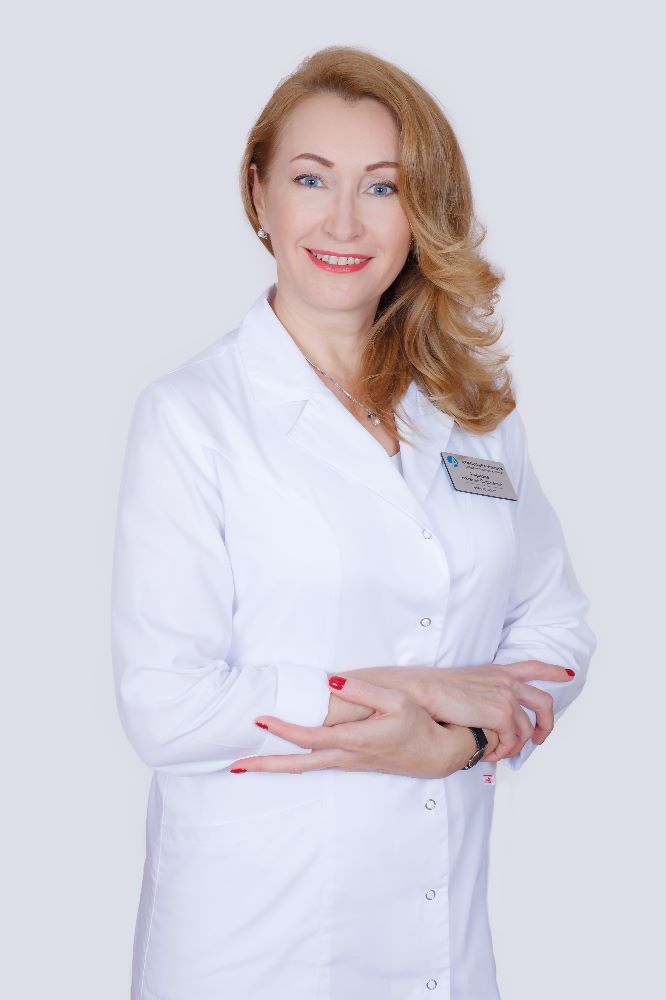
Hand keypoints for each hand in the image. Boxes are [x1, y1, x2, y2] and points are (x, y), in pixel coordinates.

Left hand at [228, 676, 483, 778]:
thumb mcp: (396, 701)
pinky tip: (281, 759)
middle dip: (266, 766)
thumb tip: (331, 681)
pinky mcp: (350, 764)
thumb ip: (363, 691)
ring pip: (304, 768)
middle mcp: (346, 756)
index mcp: (354, 740)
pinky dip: (292, 763)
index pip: (309, 737)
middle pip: (297, 765)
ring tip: (247, 765)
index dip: (283, 729)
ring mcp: (347, 764)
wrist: (436, 753)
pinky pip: (313, 766)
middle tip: (236, 766)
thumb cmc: (417, 724)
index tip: (260, 719)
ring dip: (275, 767)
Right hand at [343, 660, 575, 762]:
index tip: (567, 673)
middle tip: (539, 738)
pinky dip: (504, 751)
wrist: (421, 691)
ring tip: (500, 754)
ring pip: (527, 729)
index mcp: (496, 671)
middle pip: (543, 700)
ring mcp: (506, 696)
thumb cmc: (432, 692)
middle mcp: (505, 681)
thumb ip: (479, 698)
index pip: (533, 666)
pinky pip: (513, 741)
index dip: (552, 670)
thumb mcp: (462, 688)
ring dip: (516, 747)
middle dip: (547, 723)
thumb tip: (485, 720)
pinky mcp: (502, 713)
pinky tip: (490, 753)